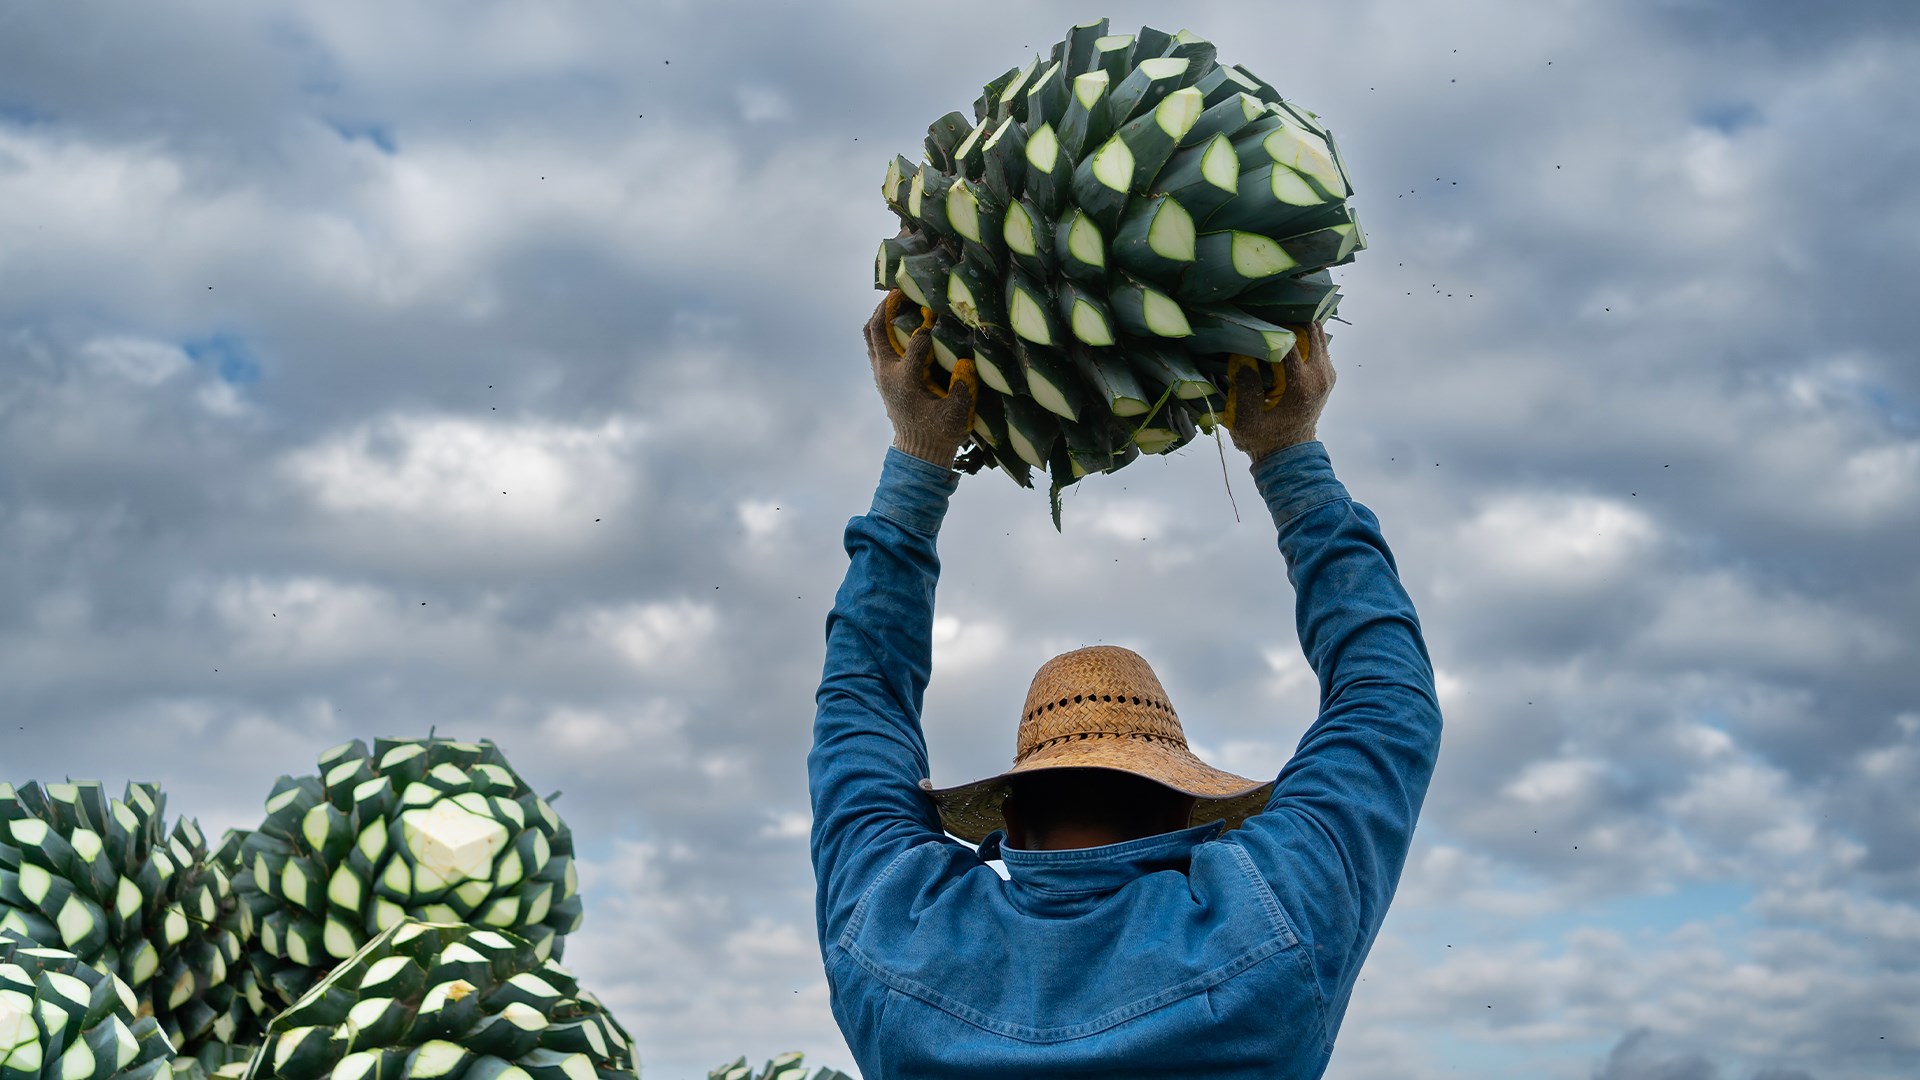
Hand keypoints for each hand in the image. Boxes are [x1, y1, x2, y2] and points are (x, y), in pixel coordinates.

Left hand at [865, 291, 976, 468]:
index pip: (916, 340)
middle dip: (888, 305)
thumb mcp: (956, 414)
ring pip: (870, 334)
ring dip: (881, 314)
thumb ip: (962, 387)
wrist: (919, 453)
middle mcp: (887, 373)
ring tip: (898, 298)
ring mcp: (881, 374)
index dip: (932, 324)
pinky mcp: (882, 376)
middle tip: (904, 288)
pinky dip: (882, 327)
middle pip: (876, 328)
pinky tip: (899, 320)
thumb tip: (964, 360)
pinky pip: (874, 344)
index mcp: (904, 379)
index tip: (942, 312)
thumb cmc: (940, 434)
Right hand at [1222, 321, 1333, 461]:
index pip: (1290, 341)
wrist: (1289, 453)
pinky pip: (1317, 343)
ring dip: (1297, 325)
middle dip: (1288, 319)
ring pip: (1317, 332)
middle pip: (1311, 328)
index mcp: (1303, 385)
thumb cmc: (1265, 439)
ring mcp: (1327, 372)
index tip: (1253, 319)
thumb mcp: (1247, 421)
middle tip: (1264, 314)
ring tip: (1272, 323)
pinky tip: (1282, 337)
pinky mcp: (1326, 372)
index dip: (1270, 327)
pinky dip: (1302, 335)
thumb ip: (1245, 389)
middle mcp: (1321, 374)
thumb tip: (1243, 358)